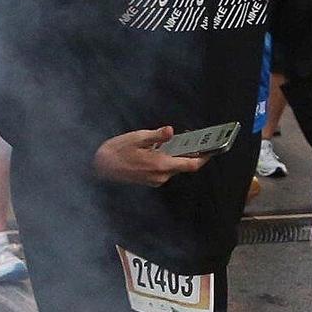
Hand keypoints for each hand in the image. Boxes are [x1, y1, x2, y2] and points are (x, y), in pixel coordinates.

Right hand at [92, 126, 211, 188]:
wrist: (99, 167)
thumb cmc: (117, 151)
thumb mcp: (137, 138)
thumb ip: (156, 135)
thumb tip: (171, 131)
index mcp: (161, 165)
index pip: (191, 165)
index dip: (204, 158)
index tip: (212, 150)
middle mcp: (161, 176)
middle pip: (183, 165)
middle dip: (189, 152)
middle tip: (193, 137)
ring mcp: (155, 180)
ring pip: (173, 166)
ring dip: (176, 154)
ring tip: (174, 139)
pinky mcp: (149, 180)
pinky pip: (164, 169)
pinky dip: (166, 159)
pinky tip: (159, 148)